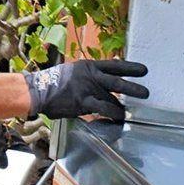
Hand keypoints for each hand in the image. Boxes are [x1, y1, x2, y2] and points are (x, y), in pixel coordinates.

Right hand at [24, 57, 149, 121]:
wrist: (37, 90)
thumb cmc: (55, 83)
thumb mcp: (74, 72)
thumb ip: (91, 75)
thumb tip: (108, 81)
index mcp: (88, 66)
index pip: (114, 65)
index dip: (130, 68)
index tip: (144, 70)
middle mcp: (90, 75)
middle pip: (117, 82)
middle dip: (133, 88)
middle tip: (146, 93)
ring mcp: (87, 88)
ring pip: (111, 99)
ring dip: (119, 109)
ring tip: (124, 115)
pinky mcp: (83, 102)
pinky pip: (103, 109)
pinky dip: (111, 115)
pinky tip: (116, 119)